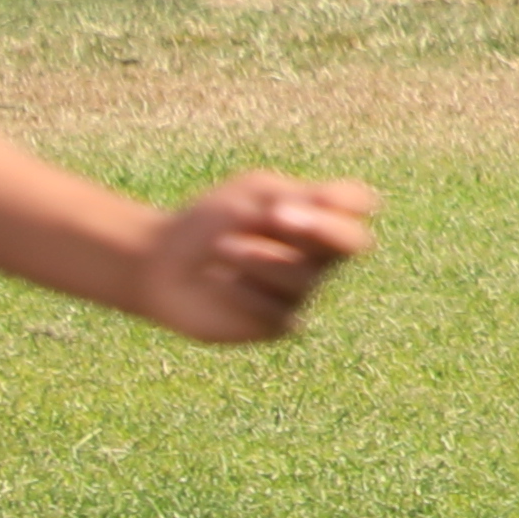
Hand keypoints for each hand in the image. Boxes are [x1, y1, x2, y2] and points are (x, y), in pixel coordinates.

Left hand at [119, 170, 376, 345]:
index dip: (347, 201)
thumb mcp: (252, 195)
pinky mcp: (279, 323)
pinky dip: (245, 292)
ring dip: (263, 258)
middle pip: (353, 243)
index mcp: (319, 217)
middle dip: (321, 228)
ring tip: (222, 246)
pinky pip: (279, 310)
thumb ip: (295, 197)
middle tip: (279, 215)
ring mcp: (303, 291)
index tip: (319, 194)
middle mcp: (321, 256)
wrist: (160, 264)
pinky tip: (216, 281)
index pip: (358, 205)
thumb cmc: (209, 223)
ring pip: (307, 276)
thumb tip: (330, 203)